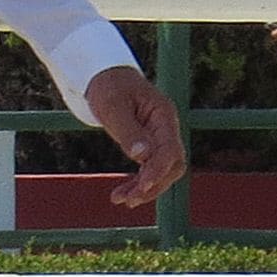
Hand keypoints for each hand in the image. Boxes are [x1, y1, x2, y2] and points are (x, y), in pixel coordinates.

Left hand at [83, 65, 185, 206]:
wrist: (104, 76)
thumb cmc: (109, 87)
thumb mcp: (113, 106)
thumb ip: (128, 131)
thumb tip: (142, 157)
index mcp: (163, 114)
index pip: (170, 149)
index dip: (158, 170)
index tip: (142, 186)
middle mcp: (166, 127)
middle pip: (173, 164)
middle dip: (154, 185)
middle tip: (129, 199)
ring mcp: (159, 136)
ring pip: (163, 171)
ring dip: (145, 189)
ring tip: (120, 200)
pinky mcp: (148, 144)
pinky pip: (149, 168)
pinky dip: (138, 183)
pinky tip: (122, 193)